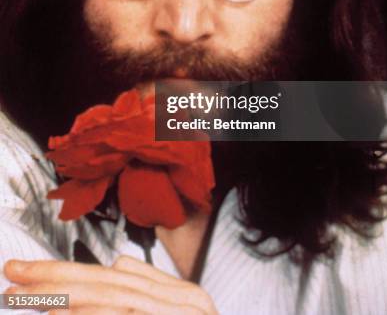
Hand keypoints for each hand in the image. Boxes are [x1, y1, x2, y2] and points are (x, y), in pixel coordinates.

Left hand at [4, 256, 217, 313]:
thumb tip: (117, 260)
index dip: (61, 271)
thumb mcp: (188, 307)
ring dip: (63, 302)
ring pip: (109, 304)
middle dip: (51, 279)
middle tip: (12, 275)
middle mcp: (165, 303)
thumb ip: (153, 283)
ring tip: (25, 297)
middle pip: (100, 286)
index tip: (24, 270)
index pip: (102, 277)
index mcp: (164, 293)